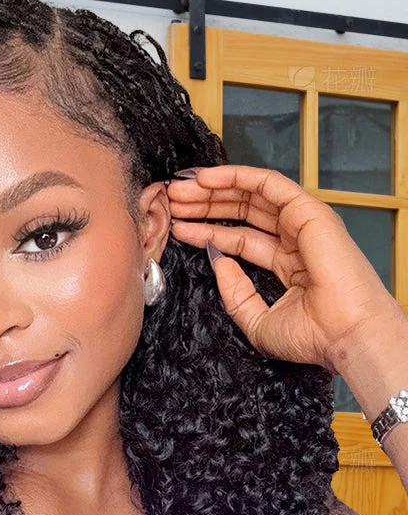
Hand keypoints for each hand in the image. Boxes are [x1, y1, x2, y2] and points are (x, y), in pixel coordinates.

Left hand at [165, 164, 402, 372]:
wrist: (342, 336)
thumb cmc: (312, 337)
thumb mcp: (256, 321)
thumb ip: (235, 293)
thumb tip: (217, 260)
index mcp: (286, 265)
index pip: (238, 239)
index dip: (206, 230)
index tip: (177, 226)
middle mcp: (294, 240)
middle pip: (241, 214)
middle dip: (204, 205)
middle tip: (172, 202)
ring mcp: (302, 224)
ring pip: (250, 196)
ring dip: (213, 189)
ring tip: (179, 190)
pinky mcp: (309, 211)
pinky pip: (268, 184)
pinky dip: (236, 176)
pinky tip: (205, 178)